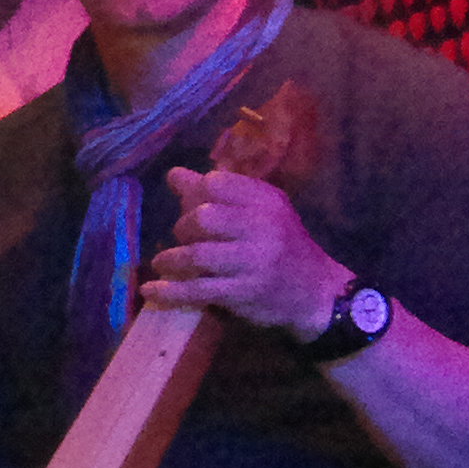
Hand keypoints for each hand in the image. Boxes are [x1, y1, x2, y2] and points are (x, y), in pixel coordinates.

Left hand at [146, 165, 347, 339]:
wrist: (317, 293)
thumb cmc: (281, 248)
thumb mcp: (260, 214)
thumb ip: (218, 194)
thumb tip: (174, 174)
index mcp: (267, 201)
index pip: (217, 182)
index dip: (196, 195)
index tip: (192, 208)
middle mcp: (263, 226)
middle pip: (204, 217)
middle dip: (183, 227)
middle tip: (182, 239)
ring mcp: (253, 261)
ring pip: (197, 254)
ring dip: (171, 259)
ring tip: (163, 263)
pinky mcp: (243, 292)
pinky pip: (196, 289)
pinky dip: (168, 291)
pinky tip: (151, 290)